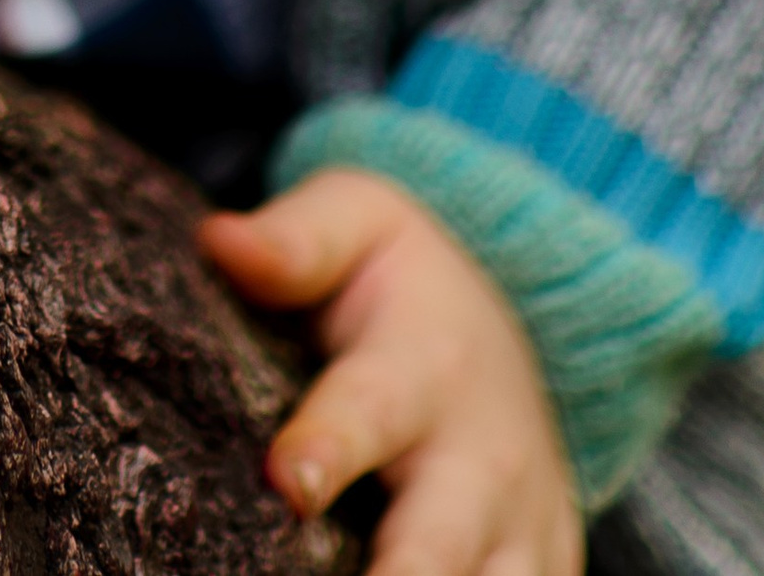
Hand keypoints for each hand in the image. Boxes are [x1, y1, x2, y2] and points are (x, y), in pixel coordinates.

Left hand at [200, 170, 580, 575]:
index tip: (289, 482)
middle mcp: (483, 457)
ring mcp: (521, 528)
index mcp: (426, 361)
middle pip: (442, 541)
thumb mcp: (355, 222)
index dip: (330, 446)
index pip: (373, 407)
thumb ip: (296, 240)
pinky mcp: (544, 569)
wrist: (505, 320)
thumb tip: (220, 241)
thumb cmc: (396, 279)